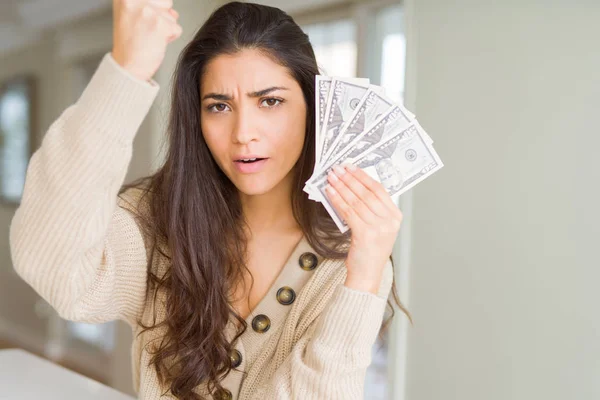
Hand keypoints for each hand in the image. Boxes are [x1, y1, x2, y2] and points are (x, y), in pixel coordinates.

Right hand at [111, 0, 182, 81]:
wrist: (127, 66)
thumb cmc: (129, 43)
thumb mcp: (130, 13)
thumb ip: (148, 4)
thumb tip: (170, 8)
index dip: (155, 8)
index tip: (146, 18)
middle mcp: (135, 0)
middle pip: (166, 2)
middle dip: (162, 16)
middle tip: (147, 29)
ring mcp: (148, 12)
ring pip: (173, 15)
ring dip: (166, 26)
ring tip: (150, 35)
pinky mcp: (161, 26)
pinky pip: (177, 28)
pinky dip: (170, 37)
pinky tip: (155, 42)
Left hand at [325, 164, 402, 293]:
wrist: (367, 275)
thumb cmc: (370, 251)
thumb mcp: (378, 228)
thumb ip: (372, 209)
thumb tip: (353, 186)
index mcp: (395, 216)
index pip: (379, 190)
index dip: (363, 176)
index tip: (351, 167)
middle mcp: (390, 221)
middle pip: (366, 193)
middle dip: (350, 179)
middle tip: (337, 169)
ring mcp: (378, 228)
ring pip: (356, 201)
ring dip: (341, 187)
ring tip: (331, 178)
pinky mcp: (365, 234)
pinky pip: (348, 212)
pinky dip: (338, 200)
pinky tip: (330, 193)